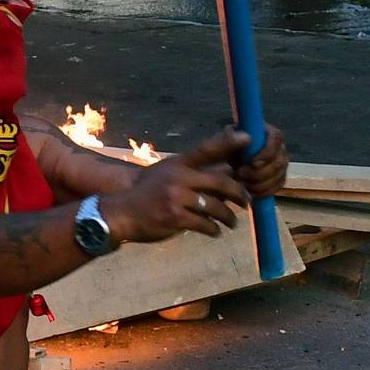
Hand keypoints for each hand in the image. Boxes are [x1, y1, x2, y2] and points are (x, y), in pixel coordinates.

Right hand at [101, 131, 252, 243]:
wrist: (121, 213)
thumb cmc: (147, 194)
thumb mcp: (165, 174)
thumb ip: (192, 172)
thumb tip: (227, 169)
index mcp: (177, 164)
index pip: (206, 150)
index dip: (227, 142)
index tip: (248, 137)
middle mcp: (178, 177)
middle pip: (220, 182)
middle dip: (238, 193)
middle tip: (247, 201)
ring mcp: (177, 198)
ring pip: (215, 207)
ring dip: (228, 217)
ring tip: (232, 222)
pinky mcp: (176, 218)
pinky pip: (205, 225)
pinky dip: (213, 230)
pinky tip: (215, 231)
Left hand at [232, 122, 288, 197]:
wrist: (231, 163)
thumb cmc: (230, 147)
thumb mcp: (226, 141)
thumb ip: (232, 136)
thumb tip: (246, 137)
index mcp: (269, 133)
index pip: (277, 137)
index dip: (268, 152)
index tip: (253, 163)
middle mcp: (280, 147)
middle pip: (280, 161)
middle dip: (260, 172)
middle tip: (240, 174)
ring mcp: (282, 164)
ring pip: (278, 176)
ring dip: (259, 183)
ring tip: (241, 183)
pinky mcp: (280, 178)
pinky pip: (276, 187)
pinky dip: (262, 192)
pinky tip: (248, 191)